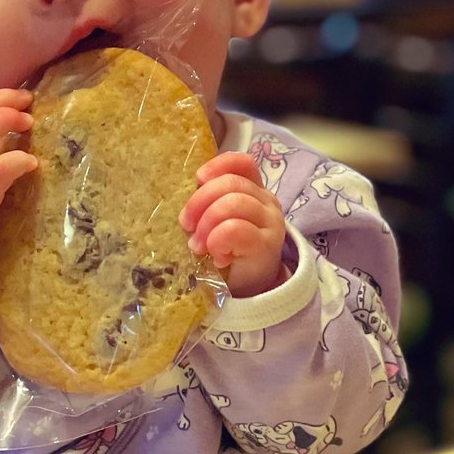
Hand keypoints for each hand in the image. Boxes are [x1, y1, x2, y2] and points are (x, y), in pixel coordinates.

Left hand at [180, 152, 285, 297]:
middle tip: (186, 226)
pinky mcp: (266, 244)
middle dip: (199, 202)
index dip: (218, 165)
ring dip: (206, 225)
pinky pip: (234, 229)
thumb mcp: (216, 221)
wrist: (251, 289)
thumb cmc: (227, 251)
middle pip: (230, 184)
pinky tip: (217, 257)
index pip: (242, 163)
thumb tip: (183, 196)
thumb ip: (208, 203)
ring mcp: (269, 222)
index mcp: (253, 190)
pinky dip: (217, 241)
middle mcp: (266, 201)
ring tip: (198, 246)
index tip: (198, 179)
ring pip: (231, 204)